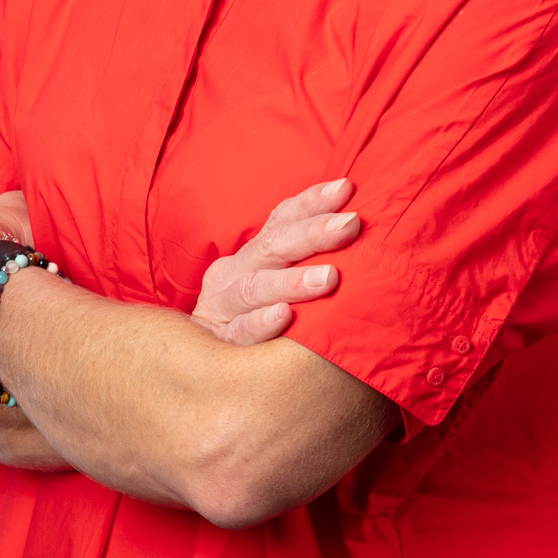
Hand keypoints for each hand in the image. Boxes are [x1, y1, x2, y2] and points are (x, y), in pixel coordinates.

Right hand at [192, 179, 359, 345]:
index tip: (346, 188)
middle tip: (350, 224)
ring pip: (255, 288)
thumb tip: (358, 232)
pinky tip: (284, 316)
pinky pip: (239, 332)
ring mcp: (222, 308)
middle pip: (273, 246)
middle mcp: (233, 274)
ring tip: (329, 277)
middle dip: (313, 233)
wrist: (199, 369)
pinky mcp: (218, 344)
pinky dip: (261, 323)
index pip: (282, 220)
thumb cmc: (258, 323)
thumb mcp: (279, 286)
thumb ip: (309, 264)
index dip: (312, 202)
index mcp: (251, 256)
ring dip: (293, 281)